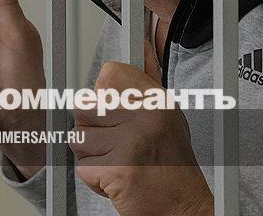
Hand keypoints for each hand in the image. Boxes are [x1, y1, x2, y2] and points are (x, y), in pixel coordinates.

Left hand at [70, 57, 213, 215]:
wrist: (183, 206)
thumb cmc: (172, 166)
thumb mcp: (167, 118)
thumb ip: (143, 91)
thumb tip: (125, 61)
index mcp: (156, 100)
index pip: (110, 74)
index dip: (101, 94)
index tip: (107, 108)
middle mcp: (145, 116)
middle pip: (85, 106)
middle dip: (89, 128)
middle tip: (109, 142)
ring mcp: (131, 142)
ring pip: (79, 138)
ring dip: (90, 156)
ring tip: (115, 162)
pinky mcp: (118, 169)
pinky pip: (84, 168)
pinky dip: (94, 179)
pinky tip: (116, 179)